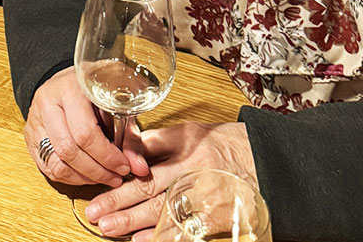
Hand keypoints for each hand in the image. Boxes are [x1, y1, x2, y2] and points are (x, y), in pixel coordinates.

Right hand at [23, 67, 147, 186]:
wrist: (68, 77)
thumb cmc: (96, 86)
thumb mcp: (117, 100)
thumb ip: (129, 134)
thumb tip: (139, 168)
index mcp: (71, 88)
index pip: (85, 132)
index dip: (106, 156)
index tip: (123, 166)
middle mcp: (48, 103)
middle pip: (68, 150)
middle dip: (97, 171)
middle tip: (116, 177)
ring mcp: (35, 120)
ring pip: (56, 163)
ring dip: (83, 178)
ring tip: (103, 177)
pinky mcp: (30, 136)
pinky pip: (48, 167)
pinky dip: (70, 177)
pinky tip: (86, 175)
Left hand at [84, 122, 256, 240]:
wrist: (265, 161)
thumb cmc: (226, 144)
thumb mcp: (192, 131)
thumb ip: (160, 141)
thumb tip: (129, 151)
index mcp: (187, 143)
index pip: (148, 155)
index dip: (123, 171)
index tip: (102, 179)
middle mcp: (195, 168)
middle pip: (151, 187)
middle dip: (120, 202)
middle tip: (97, 212)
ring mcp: (206, 194)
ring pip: (164, 211)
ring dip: (135, 222)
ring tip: (110, 228)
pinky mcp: (217, 216)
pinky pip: (186, 229)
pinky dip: (163, 237)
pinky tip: (143, 241)